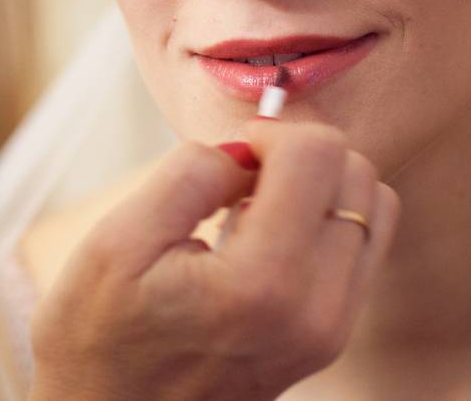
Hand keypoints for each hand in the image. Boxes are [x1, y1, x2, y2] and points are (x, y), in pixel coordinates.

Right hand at [27, 121, 398, 400]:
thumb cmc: (99, 338)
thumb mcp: (116, 240)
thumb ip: (189, 175)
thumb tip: (247, 147)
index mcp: (261, 282)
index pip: (317, 155)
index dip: (270, 132)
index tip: (230, 155)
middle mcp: (314, 310)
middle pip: (355, 173)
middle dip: (298, 155)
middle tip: (239, 177)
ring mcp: (330, 330)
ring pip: (371, 206)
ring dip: (317, 185)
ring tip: (252, 207)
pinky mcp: (331, 338)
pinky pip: (361, 245)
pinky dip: (322, 219)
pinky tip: (264, 236)